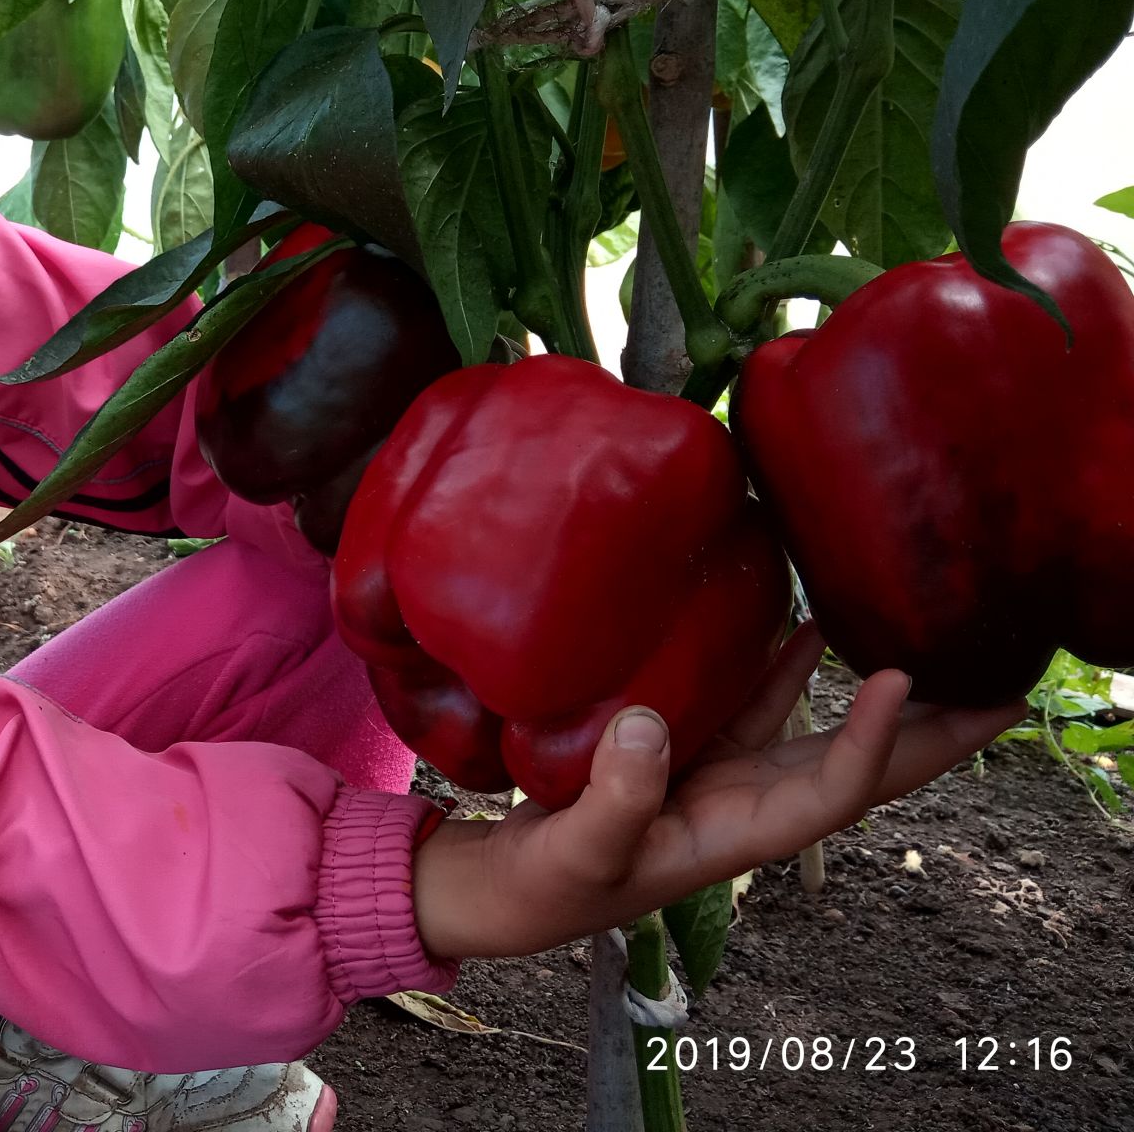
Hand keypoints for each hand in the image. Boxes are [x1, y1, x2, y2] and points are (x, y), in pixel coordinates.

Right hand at [412, 622, 1026, 960]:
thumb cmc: (545, 886)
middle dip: (935, 734)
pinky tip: (813, 625)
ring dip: (882, 699)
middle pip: (864, 767)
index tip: (901, 677)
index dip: (875, 741)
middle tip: (1002, 685)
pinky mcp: (688, 749)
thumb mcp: (578, 852)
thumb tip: (653, 726)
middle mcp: (750, 805)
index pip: (832, 791)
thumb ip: (618, 798)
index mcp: (738, 837)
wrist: (508, 886)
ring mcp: (725, 775)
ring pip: (823, 732)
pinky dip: (792, 667)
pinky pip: (760, 705)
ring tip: (936, 651)